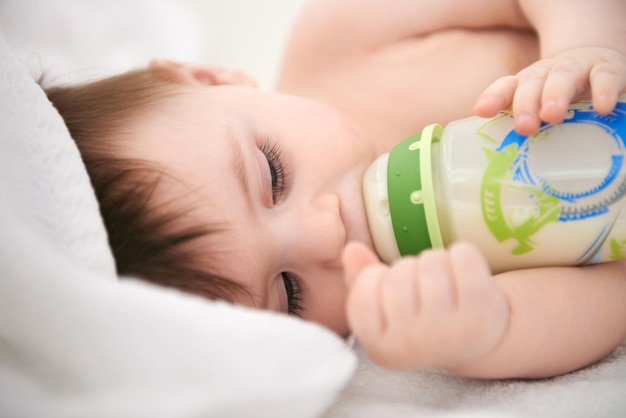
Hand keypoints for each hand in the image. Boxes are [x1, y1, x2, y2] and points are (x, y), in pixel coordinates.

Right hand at [343, 241, 509, 369]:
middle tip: (422, 287)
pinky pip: (462, 257)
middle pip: (398, 274)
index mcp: (382, 348)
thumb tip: (351, 250)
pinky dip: (463, 253)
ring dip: (436, 261)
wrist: (480, 340)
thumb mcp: (385, 310)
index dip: (376, 278)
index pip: (362, 294)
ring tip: (444, 281)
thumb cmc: (422, 319)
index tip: (391, 290)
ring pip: (430, 262)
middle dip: (409, 268)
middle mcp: (413, 344)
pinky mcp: (481, 309)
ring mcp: (449, 329)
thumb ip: (359, 280)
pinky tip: (465, 272)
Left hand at [474, 47, 625, 134]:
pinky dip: (603, 91)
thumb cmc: (560, 95)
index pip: (506, 87)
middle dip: (525, 104)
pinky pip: (604, 78)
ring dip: (555, 95)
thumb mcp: (541, 109)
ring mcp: (577, 69)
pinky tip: (602, 108)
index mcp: (526, 84)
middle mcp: (547, 73)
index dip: (493, 97)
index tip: (482, 111)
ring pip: (563, 77)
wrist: (597, 61)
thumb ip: (527, 130)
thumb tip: (507, 167)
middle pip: (531, 84)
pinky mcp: (607, 70)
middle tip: (524, 127)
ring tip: (553, 115)